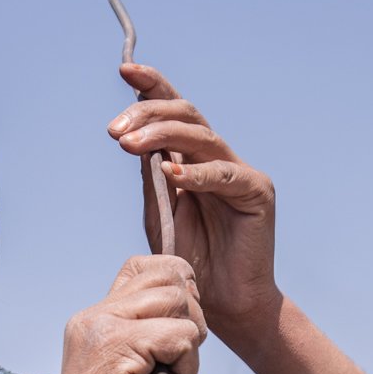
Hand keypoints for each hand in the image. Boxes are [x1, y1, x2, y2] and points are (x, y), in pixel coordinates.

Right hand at [19, 255, 205, 373]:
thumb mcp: (145, 370)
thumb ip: (160, 332)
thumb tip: (193, 299)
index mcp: (96, 317)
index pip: (150, 265)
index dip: (179, 292)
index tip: (177, 337)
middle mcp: (92, 315)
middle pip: (171, 276)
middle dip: (192, 317)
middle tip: (176, 361)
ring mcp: (99, 328)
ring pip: (178, 299)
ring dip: (189, 341)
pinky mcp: (114, 348)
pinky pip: (179, 335)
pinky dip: (186, 364)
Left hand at [108, 63, 282, 343]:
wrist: (221, 304)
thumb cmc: (190, 260)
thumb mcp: (159, 213)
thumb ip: (150, 176)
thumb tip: (132, 136)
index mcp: (191, 157)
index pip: (173, 109)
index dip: (152, 85)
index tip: (125, 69)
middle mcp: (216, 158)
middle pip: (186, 114)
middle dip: (147, 113)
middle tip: (115, 131)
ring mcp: (239, 172)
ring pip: (202, 136)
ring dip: (162, 134)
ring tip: (130, 144)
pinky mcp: (257, 192)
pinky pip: (225, 174)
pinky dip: (196, 173)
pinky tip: (171, 175)